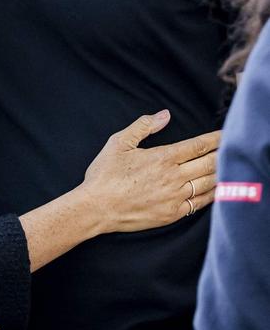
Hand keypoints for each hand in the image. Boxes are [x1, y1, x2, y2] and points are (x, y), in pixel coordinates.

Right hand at [82, 110, 218, 232]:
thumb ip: (143, 126)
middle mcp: (173, 177)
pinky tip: (216, 189)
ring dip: (221, 174)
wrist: (96, 208)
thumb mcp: (119, 143)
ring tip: (229, 167)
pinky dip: (212, 195)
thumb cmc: (105, 174)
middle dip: (223, 154)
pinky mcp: (172, 214)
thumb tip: (164, 115)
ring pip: (208, 184)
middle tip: (233, 148)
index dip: (215, 139)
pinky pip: (199, 203)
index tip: (226, 135)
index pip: (198, 146)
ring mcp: (175, 197)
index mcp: (162, 157)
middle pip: (209, 164)